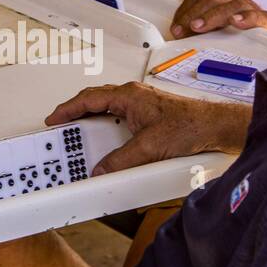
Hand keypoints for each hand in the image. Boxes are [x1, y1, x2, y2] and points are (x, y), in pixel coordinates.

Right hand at [46, 80, 247, 169]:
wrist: (213, 127)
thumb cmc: (189, 125)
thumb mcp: (148, 147)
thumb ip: (120, 161)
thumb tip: (101, 170)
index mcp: (128, 95)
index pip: (88, 99)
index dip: (67, 109)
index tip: (54, 119)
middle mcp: (133, 97)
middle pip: (95, 102)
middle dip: (76, 114)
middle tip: (62, 128)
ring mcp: (141, 105)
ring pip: (107, 109)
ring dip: (93, 121)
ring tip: (82, 137)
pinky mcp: (148, 116)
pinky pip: (120, 118)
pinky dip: (108, 128)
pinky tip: (109, 142)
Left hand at [170, 0, 266, 38]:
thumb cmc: (236, 34)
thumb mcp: (214, 23)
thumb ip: (200, 10)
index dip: (185, 7)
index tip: (175, 26)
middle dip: (192, 13)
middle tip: (181, 30)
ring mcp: (250, 7)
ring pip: (230, 4)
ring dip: (212, 16)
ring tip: (198, 26)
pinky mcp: (265, 20)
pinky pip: (257, 16)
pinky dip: (246, 18)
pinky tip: (235, 23)